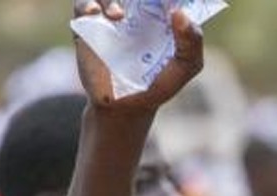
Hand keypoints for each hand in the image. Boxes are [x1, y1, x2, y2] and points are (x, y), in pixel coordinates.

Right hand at [73, 0, 202, 109]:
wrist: (126, 104)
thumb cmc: (160, 81)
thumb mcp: (186, 66)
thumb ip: (192, 42)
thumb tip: (180, 14)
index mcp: (160, 11)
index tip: (167, 1)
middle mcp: (135, 7)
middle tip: (143, 0)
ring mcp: (111, 14)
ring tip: (117, 15)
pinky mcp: (89, 24)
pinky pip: (84, 4)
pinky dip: (87, 4)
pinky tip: (94, 14)